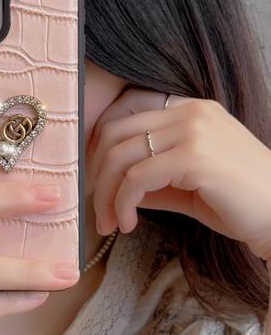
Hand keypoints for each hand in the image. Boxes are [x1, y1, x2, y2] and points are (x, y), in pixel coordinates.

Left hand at [86, 87, 270, 262]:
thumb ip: (150, 177)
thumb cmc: (238, 202)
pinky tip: (128, 223)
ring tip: (108, 223)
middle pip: (114, 132)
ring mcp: (193, 131)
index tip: (95, 179)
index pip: (125, 111)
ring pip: (120, 156)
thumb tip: (109, 187)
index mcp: (189, 110)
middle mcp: (190, 112)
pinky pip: (137, 178)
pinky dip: (123, 204)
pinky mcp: (195, 157)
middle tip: (96, 208)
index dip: (99, 145)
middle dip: (95, 173)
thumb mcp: (186, 184)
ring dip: (105, 195)